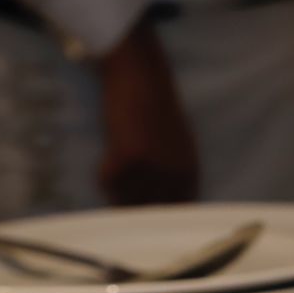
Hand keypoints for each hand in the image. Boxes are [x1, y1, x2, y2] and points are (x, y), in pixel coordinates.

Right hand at [98, 21, 197, 205]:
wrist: (142, 77)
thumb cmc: (157, 107)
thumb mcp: (180, 144)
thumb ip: (177, 174)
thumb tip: (170, 204)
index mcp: (189, 172)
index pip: (178, 209)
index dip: (159, 215)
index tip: (145, 211)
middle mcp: (173, 175)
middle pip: (150, 210)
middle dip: (134, 205)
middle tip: (123, 189)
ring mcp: (150, 169)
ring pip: (125, 199)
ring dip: (117, 188)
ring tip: (118, 163)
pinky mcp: (126, 159)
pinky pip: (108, 182)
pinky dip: (104, 172)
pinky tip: (111, 152)